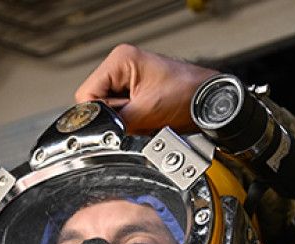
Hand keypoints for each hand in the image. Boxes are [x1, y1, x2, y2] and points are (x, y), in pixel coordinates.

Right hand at [75, 44, 217, 133]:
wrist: (208, 103)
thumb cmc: (188, 95)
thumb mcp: (147, 111)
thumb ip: (117, 121)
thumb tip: (99, 132)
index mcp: (120, 60)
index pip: (86, 94)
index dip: (98, 114)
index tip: (113, 123)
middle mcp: (122, 66)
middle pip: (97, 103)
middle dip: (114, 118)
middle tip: (137, 118)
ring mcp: (129, 79)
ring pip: (109, 111)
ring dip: (125, 121)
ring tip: (145, 118)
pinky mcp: (136, 92)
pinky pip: (122, 113)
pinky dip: (132, 121)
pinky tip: (147, 119)